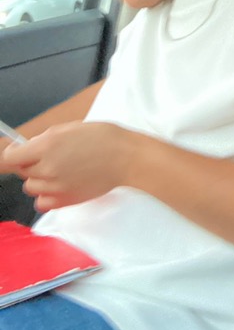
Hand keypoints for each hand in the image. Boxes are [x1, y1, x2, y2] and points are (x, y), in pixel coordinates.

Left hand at [1, 122, 140, 210]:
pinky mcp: (65, 201)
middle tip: (52, 156)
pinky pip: (41, 203)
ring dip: (40, 179)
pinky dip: (46, 196)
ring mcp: (55, 187)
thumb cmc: (105, 138)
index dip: (14, 153)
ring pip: (31, 187)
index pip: (9, 158)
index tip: (20, 151)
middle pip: (21, 172)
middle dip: (31, 163)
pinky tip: (60, 185)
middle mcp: (47, 167)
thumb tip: (28, 147)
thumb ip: (46, 138)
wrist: (126, 158)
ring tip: (60, 170)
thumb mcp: (72, 127)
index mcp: (48, 145)